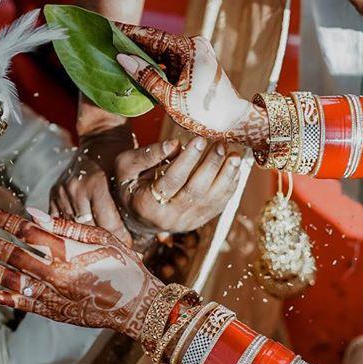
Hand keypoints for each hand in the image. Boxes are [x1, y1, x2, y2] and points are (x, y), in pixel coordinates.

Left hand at [0, 204, 160, 336]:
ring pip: (6, 278)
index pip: (23, 230)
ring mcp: (50, 295)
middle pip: (8, 253)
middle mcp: (54, 274)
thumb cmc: (124, 266)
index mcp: (67, 251)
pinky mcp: (51, 311)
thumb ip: (66, 226)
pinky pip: (17, 304)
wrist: (138, 306)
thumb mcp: (102, 237)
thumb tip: (33, 214)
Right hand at [48, 130, 145, 246]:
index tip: (131, 250)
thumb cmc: (123, 159)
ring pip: (75, 228)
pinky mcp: (54, 193)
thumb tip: (160, 235)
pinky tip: (84, 236)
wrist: (100, 138)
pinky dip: (72, 230)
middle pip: (91, 230)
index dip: (121, 240)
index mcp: (96, 184)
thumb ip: (138, 206)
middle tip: (118, 252)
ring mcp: (63, 192)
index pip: (109, 225)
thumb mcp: (134, 178)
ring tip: (102, 247)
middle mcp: (76, 189)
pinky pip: (60, 221)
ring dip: (88, 238)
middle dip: (105, 242)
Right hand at [113, 24, 268, 149]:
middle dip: (133, 43)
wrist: (235, 122)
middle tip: (107, 38)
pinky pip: (170, 60)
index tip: (108, 25)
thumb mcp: (172, 100)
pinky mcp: (197, 63)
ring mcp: (197, 53)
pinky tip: (137, 67)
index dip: (128, 31)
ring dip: (143, 55)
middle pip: (156, 42)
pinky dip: (155, 65)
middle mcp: (195, 45)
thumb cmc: (206, 114)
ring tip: (117, 52)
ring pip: (162, 52)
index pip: (152, 36)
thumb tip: (122, 58)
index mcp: (190, 49)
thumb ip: (147, 78)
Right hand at [120, 136, 240, 234]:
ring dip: (226, 177)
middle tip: (221, 145)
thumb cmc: (131, 184)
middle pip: (195, 192)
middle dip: (211, 166)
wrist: (137, 215)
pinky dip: (230, 188)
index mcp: (147, 204)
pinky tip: (235, 170)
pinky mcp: (198, 222)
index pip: (172, 181)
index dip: (187, 160)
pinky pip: (218, 206)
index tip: (200, 140)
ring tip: (235, 156)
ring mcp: (185, 223)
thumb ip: (148, 155)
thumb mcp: (127, 166)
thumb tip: (175, 144)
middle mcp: (168, 218)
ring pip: (211, 201)